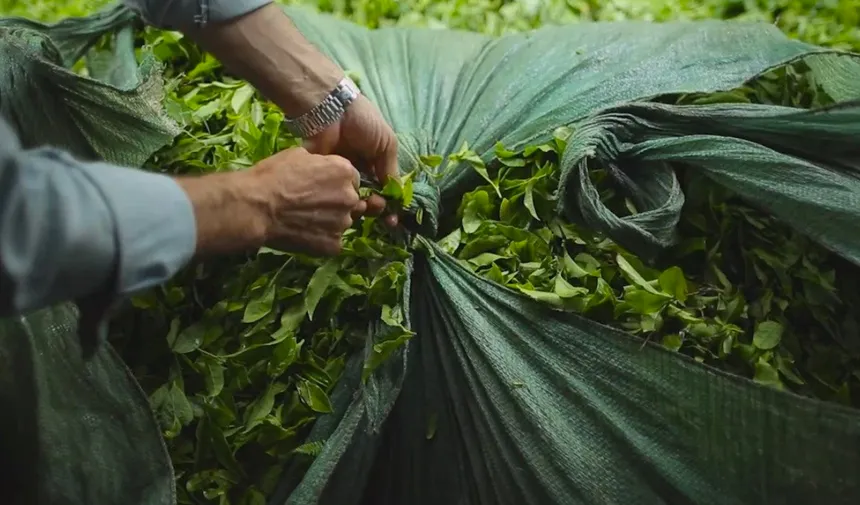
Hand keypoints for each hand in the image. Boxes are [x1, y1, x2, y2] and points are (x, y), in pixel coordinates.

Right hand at [179, 147, 370, 256]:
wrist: (256, 207)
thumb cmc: (273, 177)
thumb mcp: (298, 155)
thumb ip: (320, 162)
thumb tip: (322, 166)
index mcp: (345, 171)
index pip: (351, 179)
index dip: (335, 183)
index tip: (320, 187)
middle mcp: (350, 197)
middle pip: (350, 201)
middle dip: (336, 203)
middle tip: (311, 205)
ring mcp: (343, 223)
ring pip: (342, 222)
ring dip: (329, 221)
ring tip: (304, 220)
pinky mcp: (333, 245)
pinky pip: (332, 242)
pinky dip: (320, 239)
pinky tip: (303, 233)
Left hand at [304, 95, 399, 225]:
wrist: (332, 109)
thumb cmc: (364, 122)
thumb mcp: (387, 144)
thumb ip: (391, 171)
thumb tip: (395, 197)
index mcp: (374, 161)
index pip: (383, 189)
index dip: (388, 204)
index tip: (391, 220)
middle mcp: (357, 170)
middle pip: (367, 197)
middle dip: (374, 206)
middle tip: (375, 207)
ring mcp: (338, 174)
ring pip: (349, 198)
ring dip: (357, 205)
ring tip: (361, 205)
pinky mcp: (321, 175)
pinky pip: (331, 193)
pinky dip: (337, 200)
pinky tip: (344, 204)